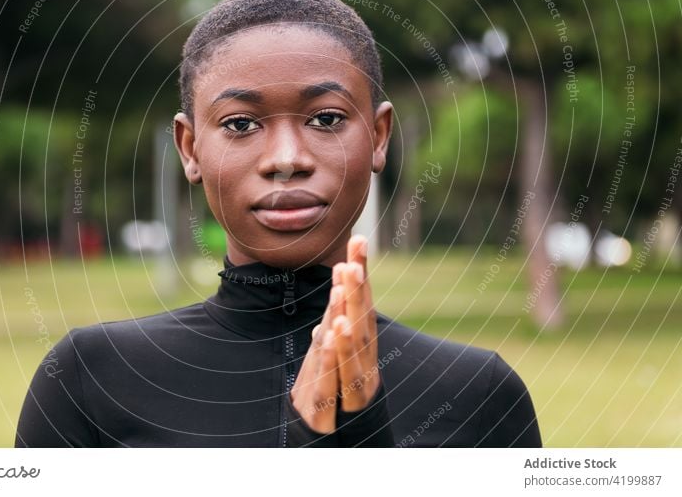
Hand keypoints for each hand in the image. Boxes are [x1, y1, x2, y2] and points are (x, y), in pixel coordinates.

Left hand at [289, 235, 379, 432]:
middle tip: (355, 249)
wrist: (335, 454)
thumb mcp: (331, 365)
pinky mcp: (340, 408)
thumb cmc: (336, 404)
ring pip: (355, 345)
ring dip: (351, 309)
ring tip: (346, 281)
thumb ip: (334, 335)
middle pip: (363, 319)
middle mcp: (364, 365)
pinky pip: (340, 378)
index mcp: (360, 352)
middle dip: (359, 284)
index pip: (361, 307)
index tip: (357, 240)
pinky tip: (333, 330)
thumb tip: (335, 302)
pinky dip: (338, 352)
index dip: (360, 274)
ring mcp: (355, 386)